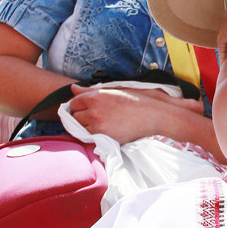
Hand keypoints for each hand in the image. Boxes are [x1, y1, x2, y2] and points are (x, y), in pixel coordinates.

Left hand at [68, 84, 204, 144]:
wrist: (153, 116)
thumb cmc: (136, 100)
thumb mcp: (113, 90)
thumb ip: (90, 90)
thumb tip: (73, 88)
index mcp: (95, 97)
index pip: (74, 102)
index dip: (78, 105)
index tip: (85, 107)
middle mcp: (94, 112)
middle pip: (75, 117)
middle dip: (81, 116)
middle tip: (93, 116)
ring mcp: (98, 127)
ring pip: (81, 129)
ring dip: (87, 127)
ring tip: (101, 123)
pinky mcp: (105, 139)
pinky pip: (91, 139)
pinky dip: (95, 135)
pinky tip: (106, 130)